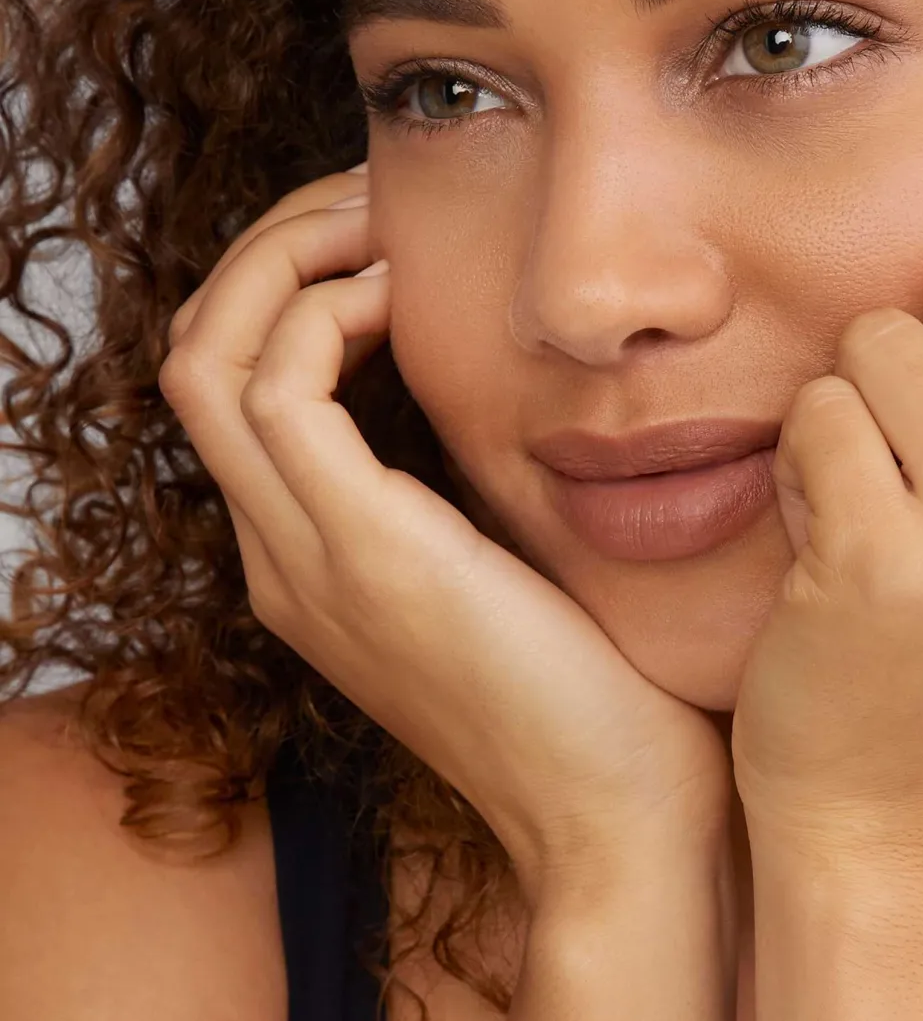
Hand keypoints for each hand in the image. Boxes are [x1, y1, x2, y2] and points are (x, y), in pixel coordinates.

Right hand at [160, 167, 731, 904]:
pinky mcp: (363, 553)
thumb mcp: (521, 579)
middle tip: (367, 199)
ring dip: (286, 258)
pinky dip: (326, 312)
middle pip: (202, 354)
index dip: (291, 291)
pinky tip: (410, 290)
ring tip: (378, 217)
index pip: (244, 390)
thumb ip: (480, 499)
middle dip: (274, 251)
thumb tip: (516, 403)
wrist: (620, 822)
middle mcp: (287, 559)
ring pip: (213, 354)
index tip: (386, 236)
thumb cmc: (604, 702)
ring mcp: (308, 560)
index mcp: (321, 563)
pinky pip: (281, 386)